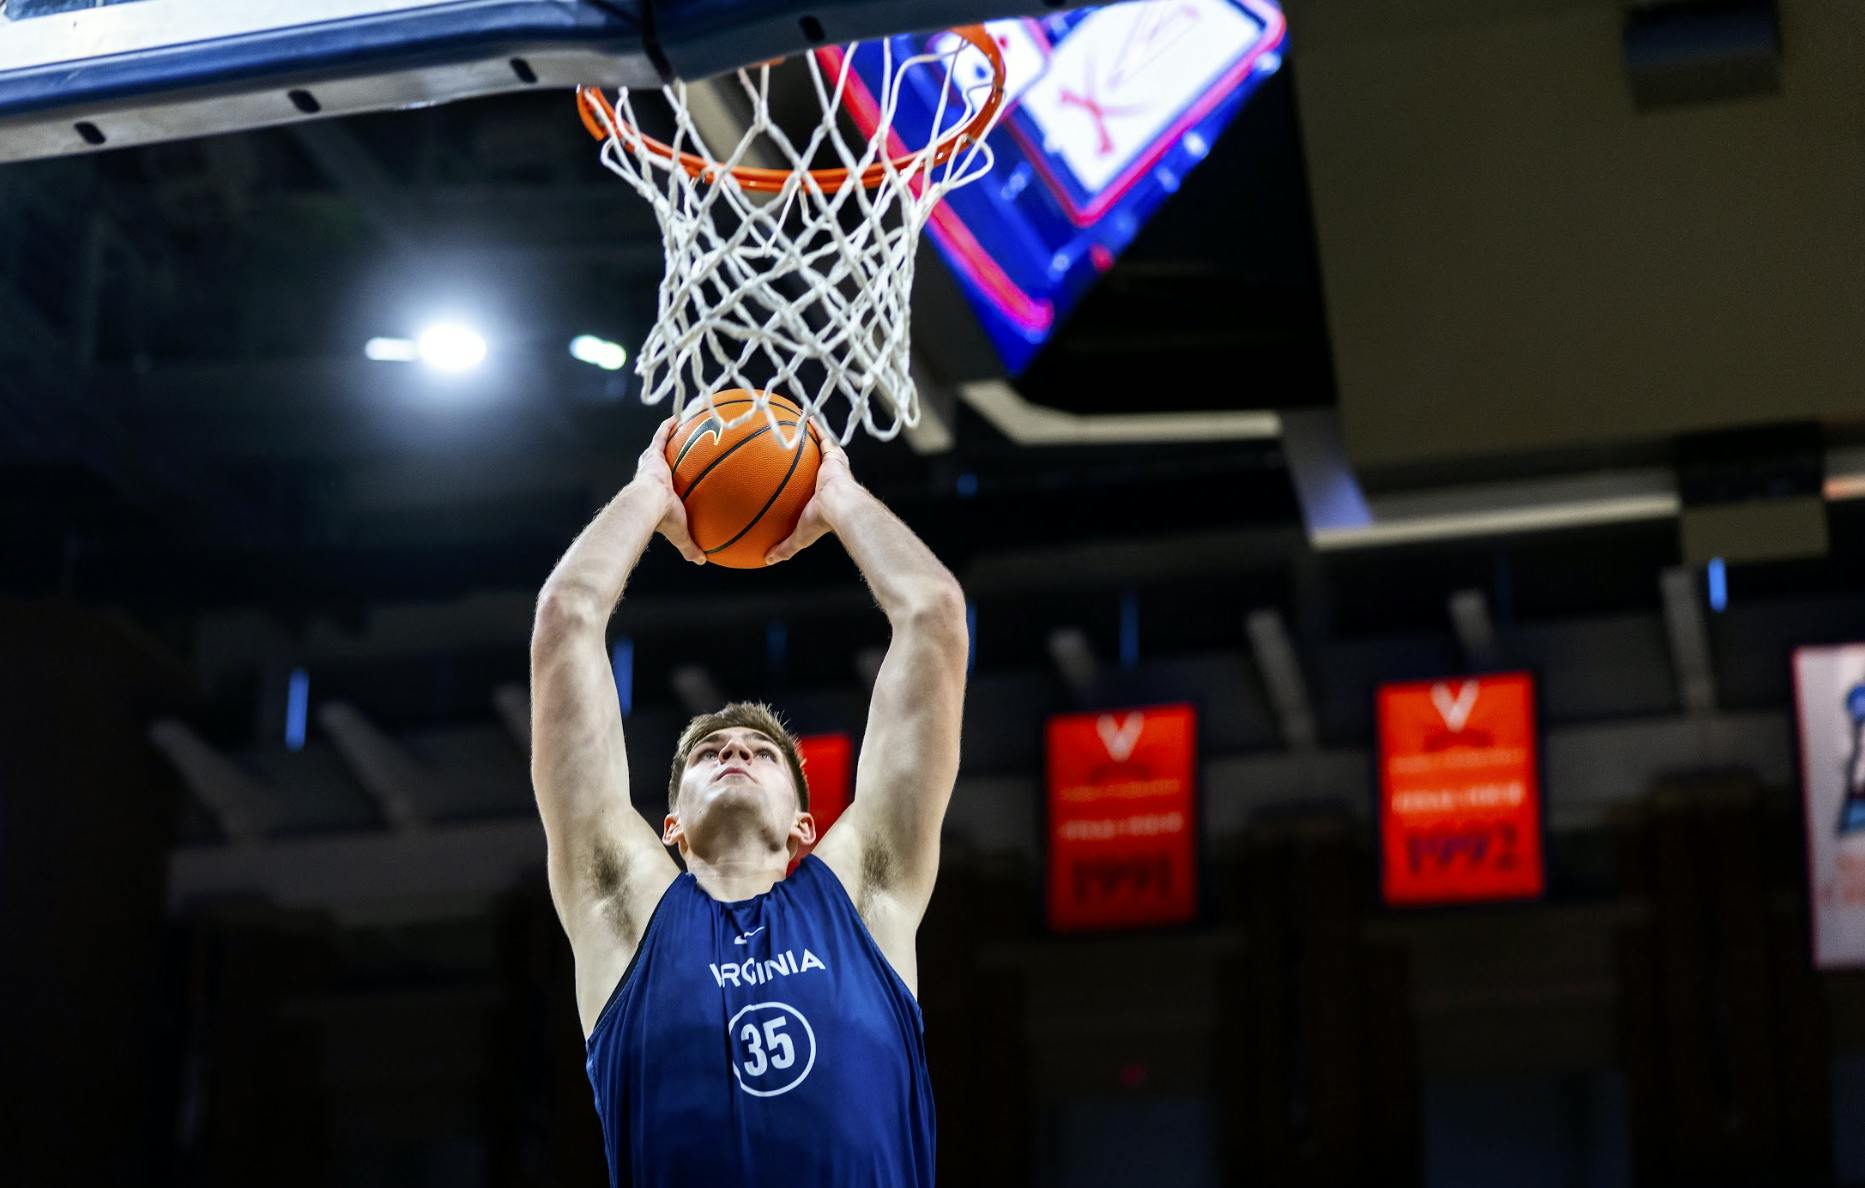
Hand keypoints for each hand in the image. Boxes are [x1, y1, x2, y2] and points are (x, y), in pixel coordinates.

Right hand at [632, 416, 705, 564]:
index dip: (667, 481)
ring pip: (660, 447)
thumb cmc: (663, 520)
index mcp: (656, 494)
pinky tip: (678, 417)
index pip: (662, 486)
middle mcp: (651, 477)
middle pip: (658, 463)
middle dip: (664, 455)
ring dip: (667, 436)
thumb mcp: (681, 534)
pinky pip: (662, 436)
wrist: (648, 505)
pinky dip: (668, 427)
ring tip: (680, 426)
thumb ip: (690, 546)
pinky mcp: (653, 454)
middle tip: (675, 449)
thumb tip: (702, 560)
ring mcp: (651, 464)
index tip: (674, 478)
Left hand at [764, 428, 859, 564]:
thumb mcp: (799, 537)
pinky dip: (812, 426)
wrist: (841, 508)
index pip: (807, 488)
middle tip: (786, 449)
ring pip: (817, 448)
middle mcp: (826, 479)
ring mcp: (831, 466)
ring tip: (791, 425)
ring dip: (807, 437)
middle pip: (812, 465)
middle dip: (803, 457)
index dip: (799, 483)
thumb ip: (785, 547)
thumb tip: (766, 559)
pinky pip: (822, 436)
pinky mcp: (834, 454)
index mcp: (820, 497)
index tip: (787, 479)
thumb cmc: (822, 522)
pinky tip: (800, 415)